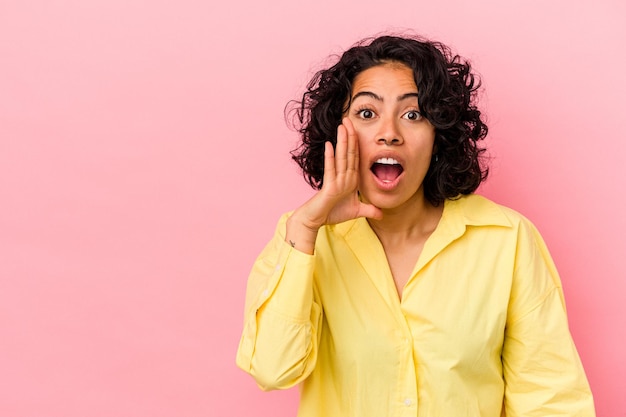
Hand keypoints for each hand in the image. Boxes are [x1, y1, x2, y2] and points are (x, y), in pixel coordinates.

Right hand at [286, 118, 381, 252]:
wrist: (315, 220)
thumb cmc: (332, 213)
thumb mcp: (356, 211)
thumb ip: (369, 210)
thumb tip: (382, 214)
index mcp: (350, 179)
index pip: (356, 158)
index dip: (357, 143)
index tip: (358, 129)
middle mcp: (343, 176)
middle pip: (348, 153)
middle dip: (350, 136)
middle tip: (349, 118)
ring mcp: (335, 180)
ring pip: (341, 157)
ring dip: (342, 141)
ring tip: (342, 126)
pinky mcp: (328, 187)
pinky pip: (330, 169)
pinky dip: (330, 157)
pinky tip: (330, 145)